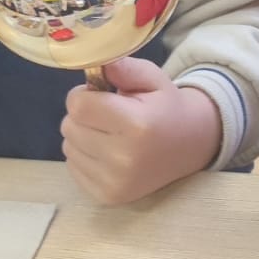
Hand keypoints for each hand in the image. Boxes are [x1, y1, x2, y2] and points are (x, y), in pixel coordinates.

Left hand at [61, 57, 223, 205]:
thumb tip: (93, 62)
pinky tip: (109, 154)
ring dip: (82, 137)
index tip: (103, 96)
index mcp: (136, 125)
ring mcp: (115, 181)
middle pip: (69, 126)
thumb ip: (122, 66)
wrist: (190, 146)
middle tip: (109, 117)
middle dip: (84, 116)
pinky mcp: (107, 196)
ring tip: (110, 136)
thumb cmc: (166, 107)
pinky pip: (72, 167)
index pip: (77, 105)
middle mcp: (124, 158)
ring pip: (68, 147)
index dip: (86, 95)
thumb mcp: (152, 77)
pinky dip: (85, 157)